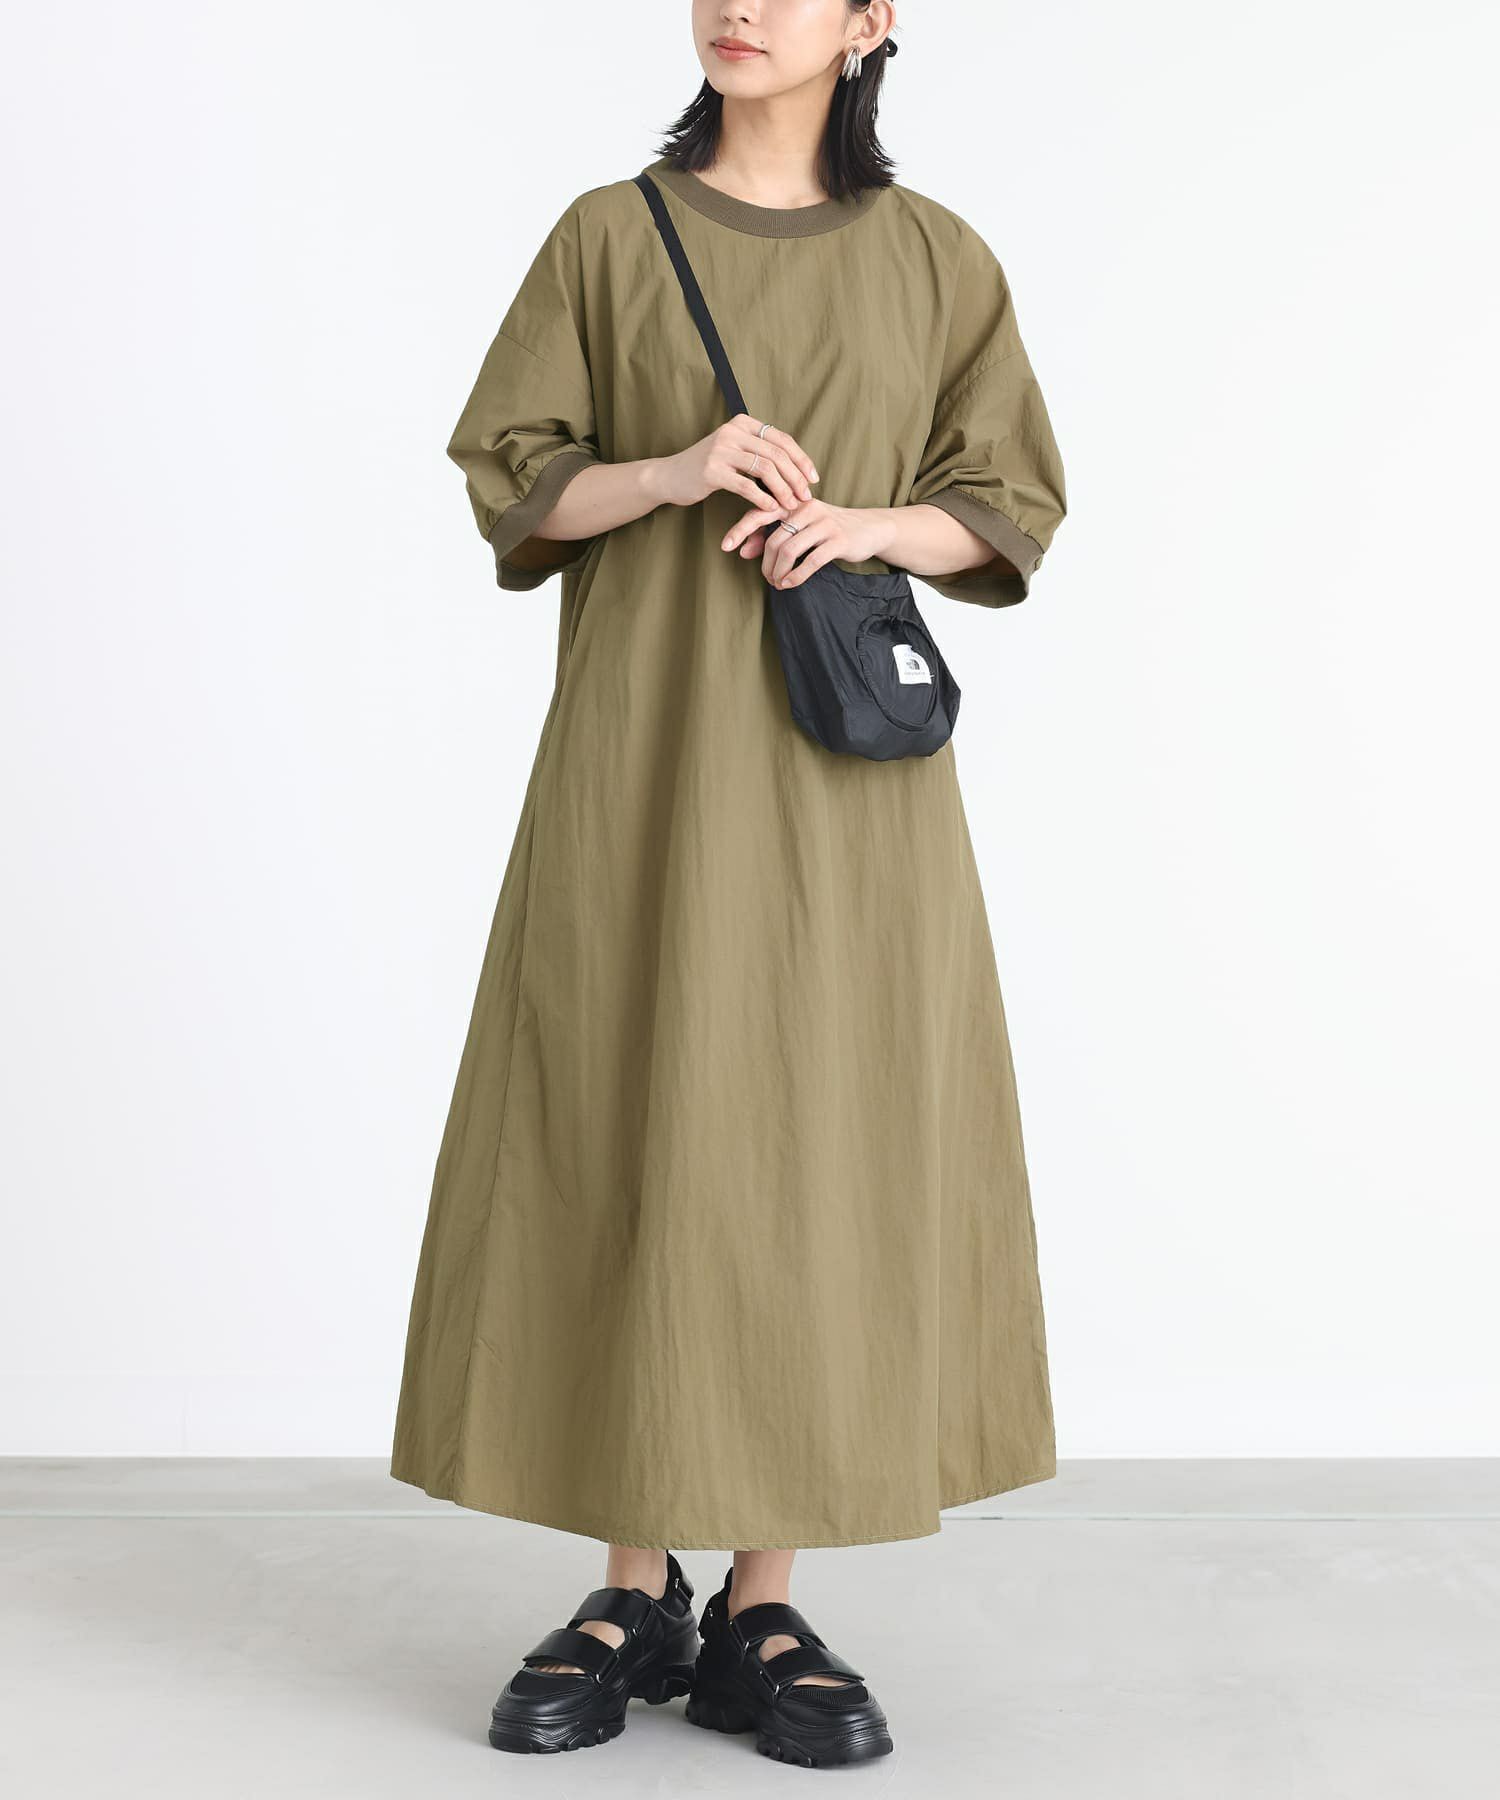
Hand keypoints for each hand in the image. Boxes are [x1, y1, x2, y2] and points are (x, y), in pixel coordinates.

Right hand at [648, 414, 818, 516]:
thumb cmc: (708, 468)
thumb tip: (797, 468)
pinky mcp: (712, 470)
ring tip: (791, 505)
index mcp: (742, 423)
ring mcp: (721, 449)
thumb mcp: (735, 452)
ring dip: (783, 489)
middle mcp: (733, 432)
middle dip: (796, 477)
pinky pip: (745, 485)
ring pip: (765, 468)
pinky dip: (762, 498)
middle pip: (776, 453)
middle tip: (806, 496)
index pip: (781, 439)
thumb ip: (760, 453)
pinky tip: (772, 509)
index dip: (801, 459)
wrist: (670, 476)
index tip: (813, 479)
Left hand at [724, 499, 892, 588]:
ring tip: (778, 583)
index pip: (760, 512)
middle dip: (766, 563)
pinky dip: (796, 576)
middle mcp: (807, 508)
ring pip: (789, 550)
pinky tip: (790, 584)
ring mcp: (823, 523)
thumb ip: (772, 535)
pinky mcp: (837, 540)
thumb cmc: (828, 529)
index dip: (740, 530)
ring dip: (779, 572)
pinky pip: (810, 561)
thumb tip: (744, 551)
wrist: (869, 529)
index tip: (725, 547)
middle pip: (773, 538)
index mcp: (794, 501)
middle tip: (767, 578)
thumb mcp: (800, 527)